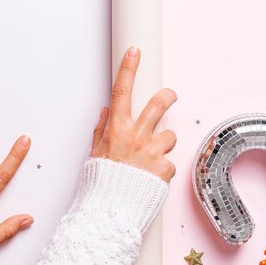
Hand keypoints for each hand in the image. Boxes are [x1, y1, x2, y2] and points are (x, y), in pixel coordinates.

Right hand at [91, 46, 177, 181]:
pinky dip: (162, 168)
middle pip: (159, 103)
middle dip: (168, 95)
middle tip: (170, 96)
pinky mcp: (164, 169)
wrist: (110, 212)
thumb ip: (102, 129)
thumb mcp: (95, 152)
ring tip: (152, 157)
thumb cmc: (101, 183)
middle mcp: (137, 136)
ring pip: (170, 135)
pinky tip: (151, 176)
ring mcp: (152, 152)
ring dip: (164, 143)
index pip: (122, 91)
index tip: (135, 52)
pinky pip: (169, 162)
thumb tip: (107, 111)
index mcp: (117, 129)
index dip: (128, 68)